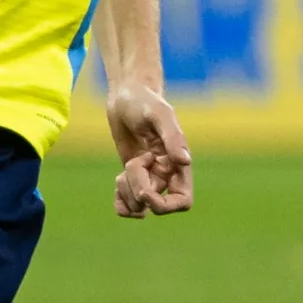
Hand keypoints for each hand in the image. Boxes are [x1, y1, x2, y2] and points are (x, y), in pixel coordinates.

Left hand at [106, 85, 192, 217]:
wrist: (125, 96)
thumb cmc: (145, 101)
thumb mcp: (159, 115)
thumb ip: (173, 137)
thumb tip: (185, 162)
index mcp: (179, 164)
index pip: (183, 201)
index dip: (164, 205)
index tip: (144, 191)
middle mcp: (167, 174)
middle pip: (155, 205)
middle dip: (138, 190)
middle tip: (130, 166)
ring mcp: (149, 178)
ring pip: (139, 206)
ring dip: (127, 192)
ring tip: (124, 168)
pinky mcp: (133, 178)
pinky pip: (128, 205)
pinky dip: (119, 201)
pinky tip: (117, 180)